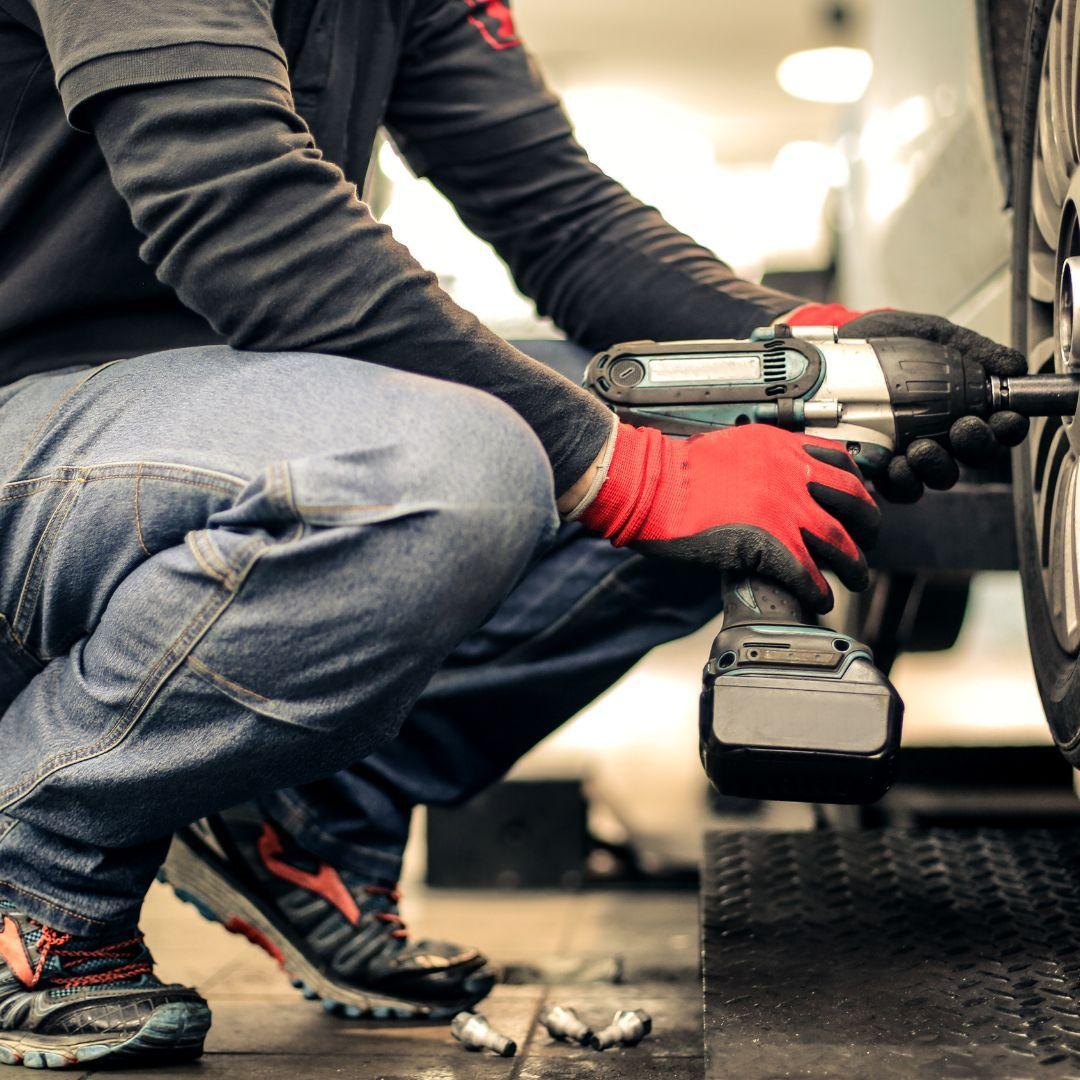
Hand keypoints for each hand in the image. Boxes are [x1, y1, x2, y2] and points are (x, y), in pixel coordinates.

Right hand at [575, 421, 880, 612]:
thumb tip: (771, 479)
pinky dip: (819, 588)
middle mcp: (790, 474)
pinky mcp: (768, 544)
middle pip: (853, 502)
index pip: (841, 462)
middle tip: (866, 542)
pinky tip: (820, 597)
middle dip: (868, 527)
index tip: (858, 501)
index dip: (857, 487)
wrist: (648, 484)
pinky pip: (808, 572)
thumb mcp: (729, 447)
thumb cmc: (672, 468)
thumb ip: (761, 460)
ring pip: (839, 542)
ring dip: (853, 565)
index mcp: (781, 447)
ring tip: (855, 579)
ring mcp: (783, 509)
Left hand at [787, 304, 1029, 501]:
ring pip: (938, 476)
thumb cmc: (887, 342)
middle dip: (975, 446)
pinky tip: (893, 464)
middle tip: (963, 428)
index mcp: (963, 406)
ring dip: (936, 467)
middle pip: (974, 457)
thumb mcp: (931, 333)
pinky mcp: (878, 467)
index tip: (1004, 418)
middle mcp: (942, 435)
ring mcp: (911, 454)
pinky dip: (900, 481)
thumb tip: (1014, 364)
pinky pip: (897, 486)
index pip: (999, 425)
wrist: (834, 347)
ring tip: (920, 449)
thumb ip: (971, 347)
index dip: (1008, 427)